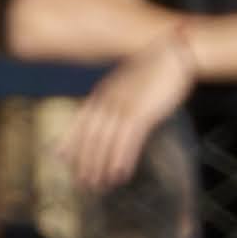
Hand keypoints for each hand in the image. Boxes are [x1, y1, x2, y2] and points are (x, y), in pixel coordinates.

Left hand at [65, 30, 195, 193]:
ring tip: (100, 184)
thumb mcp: (124, 84)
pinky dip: (123, 158)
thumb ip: (112, 100)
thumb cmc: (153, 70)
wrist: (175, 53)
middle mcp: (108, 101)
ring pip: (107, 142)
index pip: (80, 122)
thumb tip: (104, 117)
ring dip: (102, 166)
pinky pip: (129, 140)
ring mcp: (124, 107)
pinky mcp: (143, 113)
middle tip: (83, 182)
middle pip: (91, 137)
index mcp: (101, 93)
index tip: (61, 159)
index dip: (70, 142)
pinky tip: (120, 173)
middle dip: (85, 162)